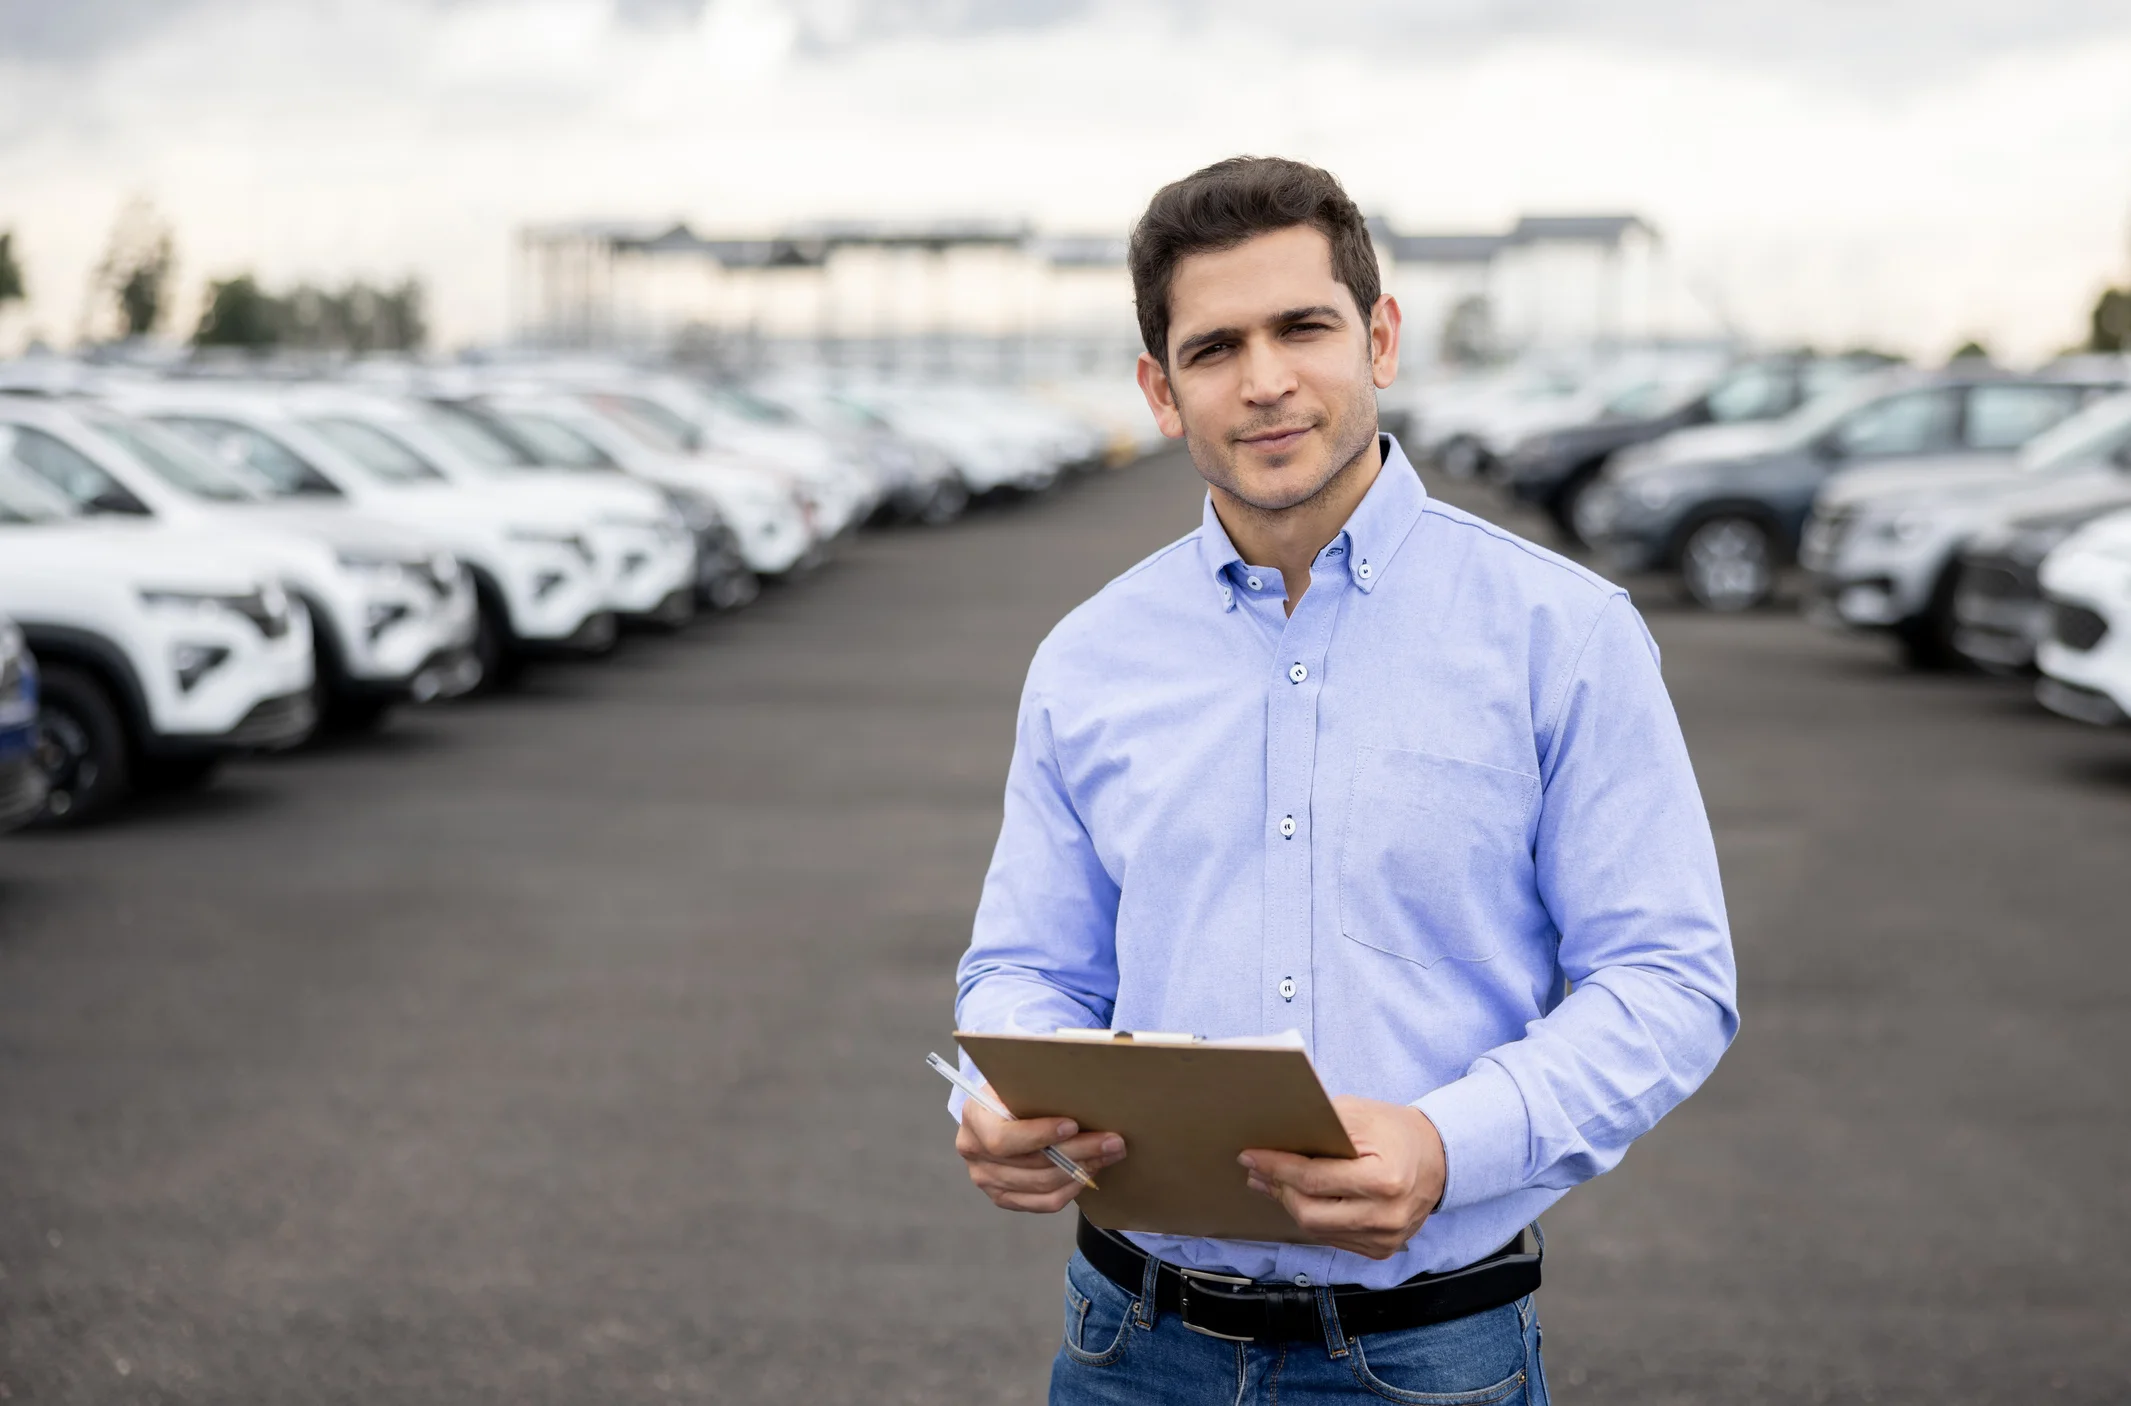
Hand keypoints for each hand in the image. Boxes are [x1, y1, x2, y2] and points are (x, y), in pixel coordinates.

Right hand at [955, 1084, 1127, 1213]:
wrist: (1002, 1109)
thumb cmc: (1017, 1089)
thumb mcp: (1020, 1077)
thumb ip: (1039, 1084)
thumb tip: (1082, 1082)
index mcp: (975, 1117)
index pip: (1004, 1138)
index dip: (1039, 1135)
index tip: (1073, 1125)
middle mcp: (974, 1152)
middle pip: (1031, 1164)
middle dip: (1078, 1152)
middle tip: (1113, 1141)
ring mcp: (987, 1179)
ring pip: (1042, 1186)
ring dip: (1082, 1170)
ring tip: (1110, 1154)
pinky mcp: (1004, 1197)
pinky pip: (1043, 1203)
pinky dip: (1071, 1189)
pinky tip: (1090, 1172)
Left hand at [1239, 1095, 1445, 1258]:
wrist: (1439, 1158)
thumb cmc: (1396, 1131)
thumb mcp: (1359, 1114)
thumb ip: (1320, 1124)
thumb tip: (1275, 1133)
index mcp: (1384, 1181)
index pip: (1315, 1180)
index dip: (1277, 1167)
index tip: (1251, 1156)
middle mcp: (1386, 1216)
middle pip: (1311, 1213)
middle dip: (1279, 1189)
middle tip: (1257, 1170)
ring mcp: (1385, 1238)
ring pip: (1318, 1230)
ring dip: (1290, 1204)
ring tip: (1271, 1183)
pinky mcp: (1382, 1249)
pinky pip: (1333, 1238)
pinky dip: (1313, 1218)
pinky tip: (1300, 1199)